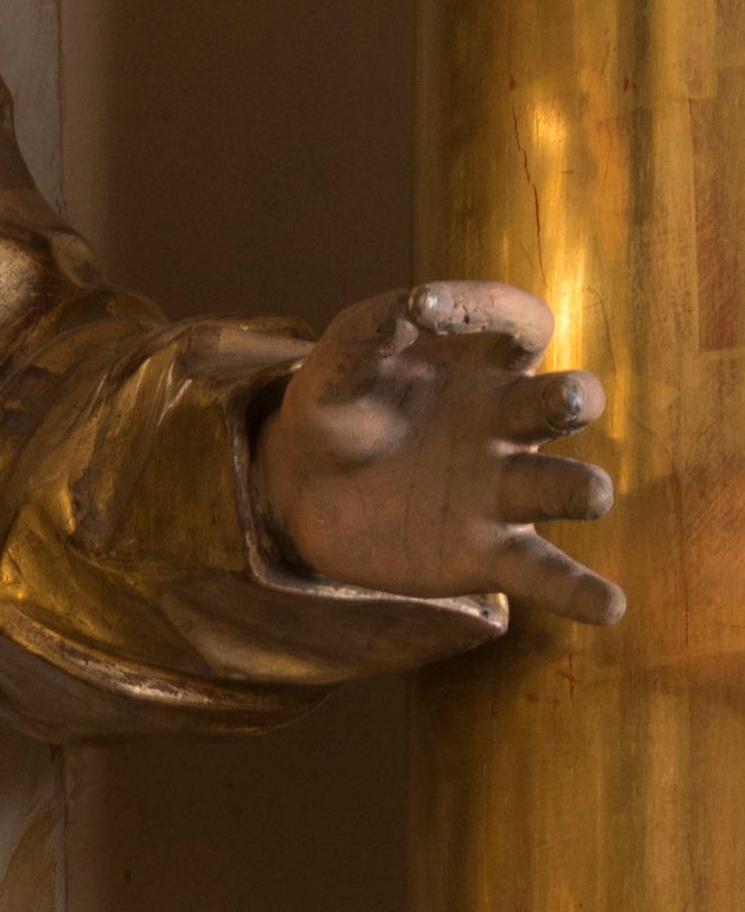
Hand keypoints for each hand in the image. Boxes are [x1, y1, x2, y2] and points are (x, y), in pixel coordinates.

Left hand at [254, 280, 621, 625]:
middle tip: (568, 402)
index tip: (424, 307)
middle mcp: (510, 421)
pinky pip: (545, 572)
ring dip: (583, 488)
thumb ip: (370, 330)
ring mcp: (506, 489)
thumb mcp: (338, 365)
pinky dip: (578, 591)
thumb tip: (413, 303)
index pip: (521, 323)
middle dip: (577, 399)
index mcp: (484, 365)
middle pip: (568, 400)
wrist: (302, 493)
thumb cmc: (334, 411)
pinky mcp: (490, 553)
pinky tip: (609, 608)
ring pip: (565, 485)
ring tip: (591, 495)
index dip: (488, 308)